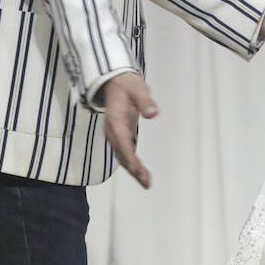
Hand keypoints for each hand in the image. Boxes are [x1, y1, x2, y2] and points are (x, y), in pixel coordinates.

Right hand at [100, 71, 158, 187]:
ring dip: (133, 170)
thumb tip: (152, 113)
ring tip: (146, 182)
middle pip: (122, 154)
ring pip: (122, 156)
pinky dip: (132, 163)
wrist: (114, 82)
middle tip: (146, 183)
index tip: (139, 170)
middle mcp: (112, 131)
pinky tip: (140, 172)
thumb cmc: (127, 85)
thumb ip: (145, 101)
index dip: (130, 158)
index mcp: (115, 121)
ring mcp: (115, 134)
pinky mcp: (119, 134)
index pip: (122, 143)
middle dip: (133, 169)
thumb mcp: (138, 89)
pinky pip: (124, 152)